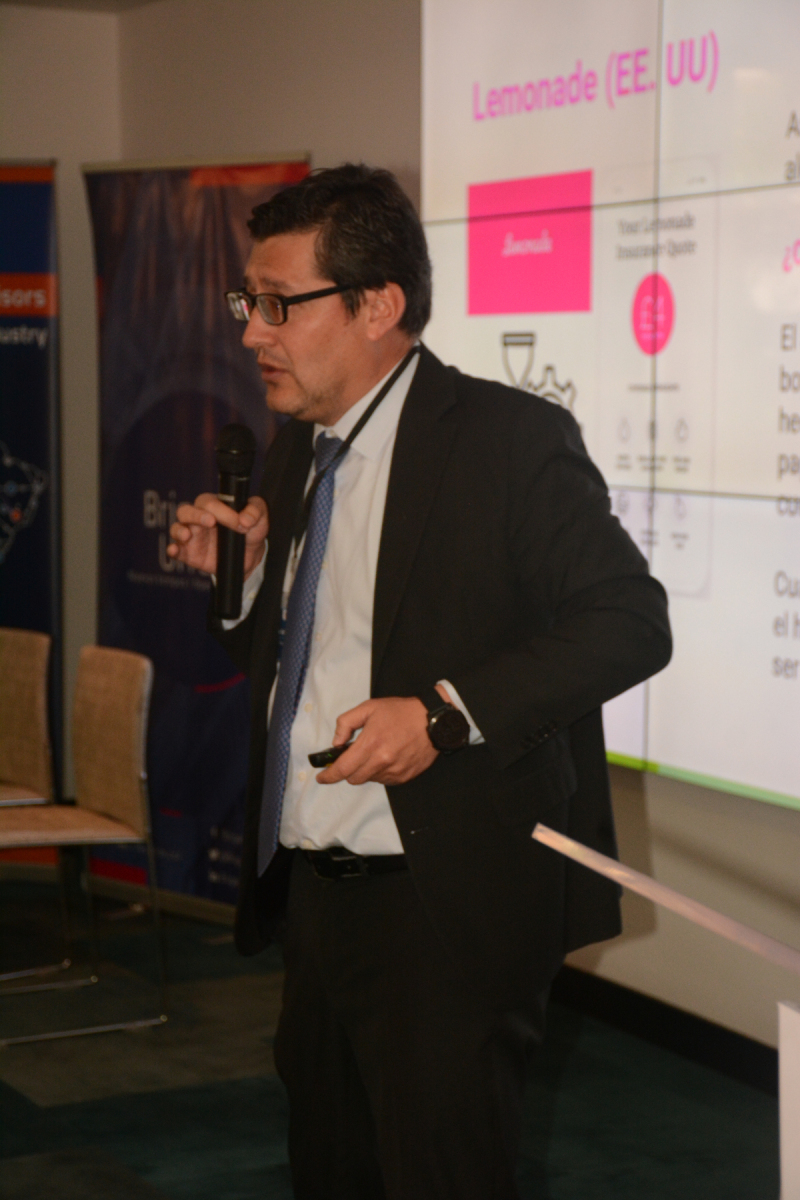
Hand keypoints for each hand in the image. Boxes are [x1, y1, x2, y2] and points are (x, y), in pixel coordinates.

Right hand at [167, 493, 267, 577]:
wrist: (250, 556)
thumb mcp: (260, 518)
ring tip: (188, 535)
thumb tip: (246, 519)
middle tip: (211, 522)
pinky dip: (173, 550)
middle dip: (196, 515)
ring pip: (176, 528)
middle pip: (186, 510)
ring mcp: (192, 536)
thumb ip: (256, 511)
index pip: (211, 503)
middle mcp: (198, 518)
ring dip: (180, 530)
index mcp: (214, 506)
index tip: (240, 523)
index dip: (224, 512)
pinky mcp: (189, 553)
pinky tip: (175, 550)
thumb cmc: (251, 530)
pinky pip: (176, 550)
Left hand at [315, 696, 438, 785]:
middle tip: (353, 757)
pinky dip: (380, 772)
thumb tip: (336, 743)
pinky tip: (387, 757)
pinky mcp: (404, 777)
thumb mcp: (369, 708)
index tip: (321, 777)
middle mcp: (381, 762)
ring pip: (369, 779)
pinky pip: (384, 781)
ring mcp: (394, 772)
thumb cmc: (400, 712)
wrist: (432, 720)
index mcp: (370, 744)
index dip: (329, 776)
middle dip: (348, 770)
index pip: (342, 769)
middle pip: (353, 778)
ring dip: (366, 770)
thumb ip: (346, 723)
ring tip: (376, 752)